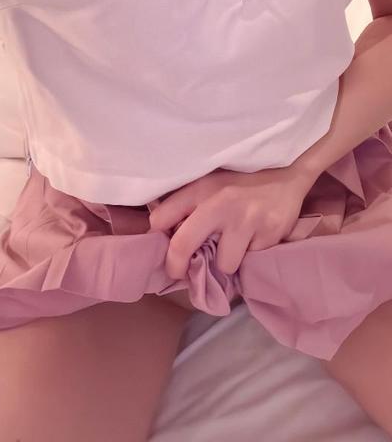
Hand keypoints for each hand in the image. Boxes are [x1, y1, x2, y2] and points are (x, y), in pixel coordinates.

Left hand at [148, 165, 315, 278]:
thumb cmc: (241, 180)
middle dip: (177, 266)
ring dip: (227, 262)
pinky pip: (251, 262)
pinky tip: (255, 241)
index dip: (158, 240)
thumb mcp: (209, 181)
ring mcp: (247, 221)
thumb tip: (160, 230)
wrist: (288, 172)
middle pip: (183, 245)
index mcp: (201, 188)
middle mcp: (220, 203)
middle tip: (179, 273)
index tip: (163, 253)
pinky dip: (251, 257)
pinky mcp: (270, 235)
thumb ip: (185, 202)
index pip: (162, 218)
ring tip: (234, 248)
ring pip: (224, 264)